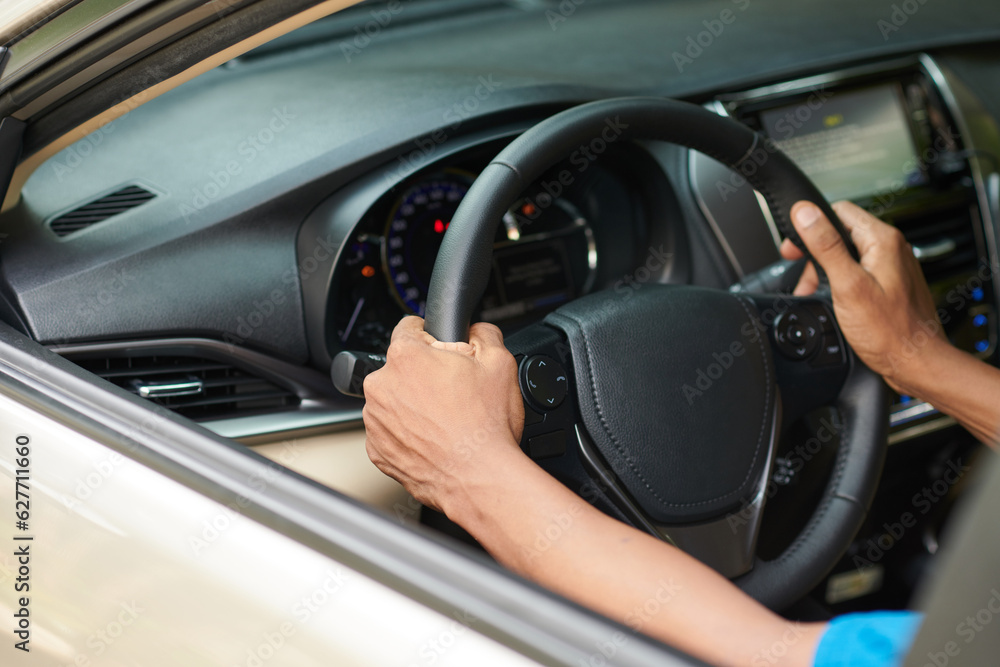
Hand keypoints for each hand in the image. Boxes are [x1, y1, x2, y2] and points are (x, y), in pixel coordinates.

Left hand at [362, 316, 524, 512]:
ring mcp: (375, 421)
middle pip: (400, 366)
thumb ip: (483, 333)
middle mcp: (381, 386)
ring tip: (446, 420)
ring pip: (393, 400)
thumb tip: (475, 330)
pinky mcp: (377, 450)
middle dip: (424, 374)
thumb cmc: (486, 426)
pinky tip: (434, 439)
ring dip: (413, 405)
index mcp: (405, 357)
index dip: (431, 336)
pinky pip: (390, 432)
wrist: (480, 478)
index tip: (441, 349)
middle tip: (453, 392)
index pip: (408, 327)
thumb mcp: (501, 361)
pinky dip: (407, 434)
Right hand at [779, 200, 946, 395]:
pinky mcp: (889, 284)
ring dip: (825, 272)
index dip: (810, 226)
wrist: (916, 363)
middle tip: (804, 279)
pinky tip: (834, 301)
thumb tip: (805, 213)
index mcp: (882, 240)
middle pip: (840, 233)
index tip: (794, 248)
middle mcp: (891, 248)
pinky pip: (857, 272)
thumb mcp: (847, 285)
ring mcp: (892, 266)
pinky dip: (840, 283)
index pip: (838, 211)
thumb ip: (825, 245)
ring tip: (817, 295)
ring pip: (847, 254)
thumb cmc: (889, 331)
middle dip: (815, 255)